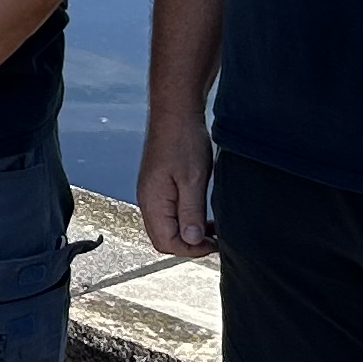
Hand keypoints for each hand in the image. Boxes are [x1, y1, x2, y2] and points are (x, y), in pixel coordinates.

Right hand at [134, 121, 216, 258]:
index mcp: (153, 201)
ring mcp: (152, 192)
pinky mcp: (159, 185)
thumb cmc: (183, 140)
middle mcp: (148, 200)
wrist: (175, 112)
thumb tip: (191, 240)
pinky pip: (169, 212)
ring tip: (212, 228)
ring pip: (167, 226)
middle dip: (188, 244)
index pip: (166, 242)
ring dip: (188, 232)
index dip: (191, 249)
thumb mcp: (193, 179)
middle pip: (163, 238)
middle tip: (214, 240)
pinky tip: (202, 213)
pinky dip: (186, 219)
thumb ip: (191, 212)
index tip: (213, 244)